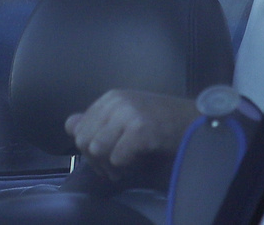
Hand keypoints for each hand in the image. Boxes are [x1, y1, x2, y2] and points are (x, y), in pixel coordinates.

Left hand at [66, 87, 198, 167]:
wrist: (194, 123)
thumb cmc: (162, 122)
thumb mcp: (125, 116)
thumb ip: (97, 120)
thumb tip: (70, 124)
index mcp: (110, 98)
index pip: (77, 129)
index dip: (89, 149)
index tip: (107, 156)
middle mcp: (116, 101)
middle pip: (83, 141)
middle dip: (97, 160)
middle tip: (117, 165)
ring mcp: (128, 113)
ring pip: (97, 150)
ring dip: (111, 165)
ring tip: (127, 164)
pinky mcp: (140, 129)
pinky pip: (117, 158)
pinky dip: (127, 166)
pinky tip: (139, 160)